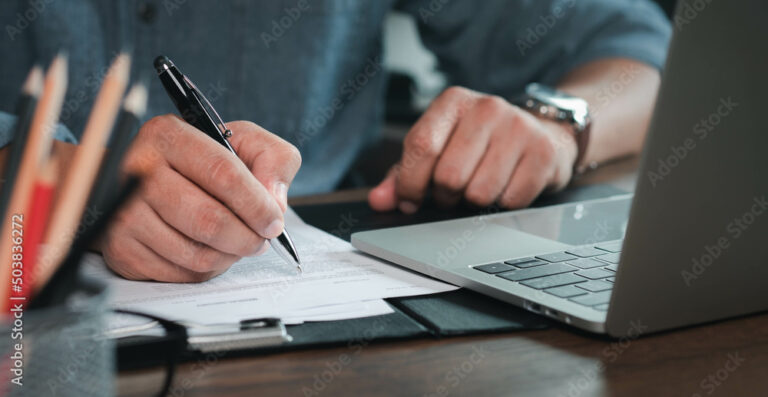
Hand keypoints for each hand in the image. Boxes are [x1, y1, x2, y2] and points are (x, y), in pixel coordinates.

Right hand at [101, 115, 300, 281]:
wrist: (145, 181)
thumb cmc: (202, 162)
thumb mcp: (243, 142)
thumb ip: (272, 159)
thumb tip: (274, 202)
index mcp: (169, 135)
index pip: (222, 173)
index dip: (256, 204)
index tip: (274, 221)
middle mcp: (138, 171)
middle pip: (208, 220)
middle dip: (247, 238)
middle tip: (261, 240)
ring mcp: (124, 213)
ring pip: (196, 253)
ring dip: (229, 256)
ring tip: (238, 243)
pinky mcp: (122, 249)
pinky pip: (180, 273)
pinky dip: (206, 269)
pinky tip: (211, 251)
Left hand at [369, 86, 577, 211]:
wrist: (541, 135)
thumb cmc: (480, 144)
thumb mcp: (439, 148)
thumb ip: (403, 174)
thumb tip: (379, 200)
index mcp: (453, 101)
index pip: (421, 146)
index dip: (410, 183)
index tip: (410, 200)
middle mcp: (487, 107)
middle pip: (449, 176)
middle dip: (445, 196)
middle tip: (453, 192)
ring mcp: (519, 128)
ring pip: (479, 193)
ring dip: (474, 202)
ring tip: (480, 185)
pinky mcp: (543, 153)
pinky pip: (510, 201)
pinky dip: (503, 204)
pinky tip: (507, 185)